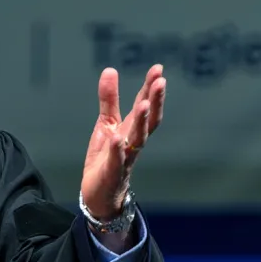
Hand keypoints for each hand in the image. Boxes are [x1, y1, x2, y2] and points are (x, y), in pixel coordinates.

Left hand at [81, 64, 165, 225]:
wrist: (100, 192)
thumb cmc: (107, 156)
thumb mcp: (106, 124)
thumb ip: (109, 99)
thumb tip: (110, 70)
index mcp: (132, 128)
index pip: (145, 104)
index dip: (151, 87)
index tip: (158, 69)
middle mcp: (133, 141)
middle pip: (149, 120)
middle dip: (155, 101)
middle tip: (160, 81)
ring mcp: (126, 156)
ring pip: (138, 139)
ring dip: (141, 122)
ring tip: (143, 104)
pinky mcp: (113, 171)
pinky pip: (117, 160)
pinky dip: (118, 149)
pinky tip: (117, 138)